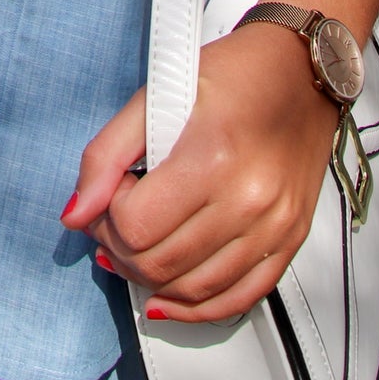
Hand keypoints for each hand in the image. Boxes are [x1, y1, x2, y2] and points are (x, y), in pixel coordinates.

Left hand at [60, 26, 339, 323]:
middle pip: (159, 264)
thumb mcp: (156, 95)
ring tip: (135, 250)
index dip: (107, 213)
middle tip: (114, 221)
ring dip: (150, 279)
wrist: (302, 71)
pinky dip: (196, 308)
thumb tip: (76, 214)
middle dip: (120, 249)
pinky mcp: (289, 242)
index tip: (114, 189)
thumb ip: (106, 154)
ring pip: (192, 290)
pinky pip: (236, 300)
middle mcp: (248, 200)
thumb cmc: (234, 74)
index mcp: (211, 157)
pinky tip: (169, 295)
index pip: (134, 225)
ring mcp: (272, 228)